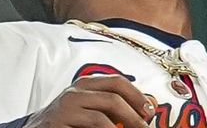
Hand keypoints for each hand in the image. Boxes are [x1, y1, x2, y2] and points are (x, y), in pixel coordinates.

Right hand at [25, 75, 154, 127]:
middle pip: (113, 98)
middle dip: (133, 115)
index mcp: (85, 84)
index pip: (117, 82)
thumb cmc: (66, 122)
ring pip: (101, 117)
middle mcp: (74, 92)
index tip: (150, 112)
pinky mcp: (57, 124)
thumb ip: (108, 106)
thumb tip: (143, 110)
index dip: (137, 96)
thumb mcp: (87, 108)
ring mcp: (64, 108)